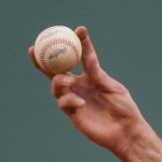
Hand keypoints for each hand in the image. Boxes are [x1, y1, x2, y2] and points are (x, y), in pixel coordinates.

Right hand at [28, 26, 148, 157]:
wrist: (126, 132)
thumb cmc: (124, 109)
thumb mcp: (112, 87)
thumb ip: (97, 73)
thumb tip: (87, 56)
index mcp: (90, 77)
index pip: (79, 57)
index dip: (77, 43)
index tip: (79, 30)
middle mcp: (79, 86)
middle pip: (55, 70)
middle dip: (43, 59)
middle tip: (35, 48)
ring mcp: (74, 99)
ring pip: (56, 85)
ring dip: (59, 80)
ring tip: (68, 81)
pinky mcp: (72, 114)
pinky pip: (63, 103)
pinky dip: (69, 100)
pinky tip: (80, 104)